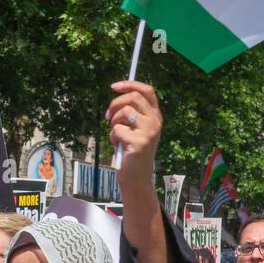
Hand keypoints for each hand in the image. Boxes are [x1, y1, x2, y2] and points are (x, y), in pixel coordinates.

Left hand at [106, 80, 161, 194]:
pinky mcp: (139, 142)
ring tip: (116, 134)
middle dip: (115, 103)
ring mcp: (149, 132)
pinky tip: (118, 146)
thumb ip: (132, 111)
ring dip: (113, 122)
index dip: (130, 84)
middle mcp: (156, 122)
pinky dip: (112, 137)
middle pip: (133, 97)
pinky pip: (117, 129)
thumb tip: (119, 92)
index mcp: (156, 116)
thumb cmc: (131, 151)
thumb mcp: (135, 128)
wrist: (136, 177)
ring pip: (125, 111)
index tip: (114, 86)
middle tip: (108, 116)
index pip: (147, 91)